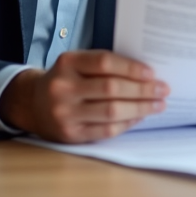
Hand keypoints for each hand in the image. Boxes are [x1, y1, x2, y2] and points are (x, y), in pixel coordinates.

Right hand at [0, 50, 168, 142]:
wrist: (32, 104)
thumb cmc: (65, 80)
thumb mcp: (76, 64)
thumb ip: (104, 66)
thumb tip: (146, 74)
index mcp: (67, 63)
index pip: (105, 62)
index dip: (132, 68)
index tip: (152, 73)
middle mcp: (63, 88)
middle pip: (111, 88)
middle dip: (142, 90)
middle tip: (163, 89)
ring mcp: (65, 113)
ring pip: (112, 111)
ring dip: (141, 108)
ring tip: (158, 105)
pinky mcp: (70, 134)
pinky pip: (106, 130)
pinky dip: (127, 123)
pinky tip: (139, 117)